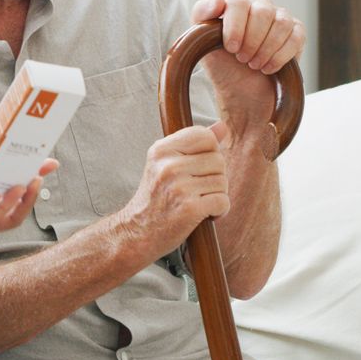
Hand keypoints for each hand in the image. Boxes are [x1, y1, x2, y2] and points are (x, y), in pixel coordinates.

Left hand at [0, 144, 55, 266]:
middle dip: (31, 177)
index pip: (0, 173)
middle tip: (46, 164)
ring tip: (33, 180)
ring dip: (23, 197)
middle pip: (10, 191)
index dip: (19, 164)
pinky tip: (13, 194)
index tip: (39, 151)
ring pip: (9, 212)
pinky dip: (4, 208)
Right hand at [118, 121, 232, 255]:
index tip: (198, 169)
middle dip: (215, 177)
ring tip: (199, 203)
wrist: (137, 233)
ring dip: (217, 195)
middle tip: (197, 191)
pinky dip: (220, 211)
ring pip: (223, 182)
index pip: (205, 136)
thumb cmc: (156, 198)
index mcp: (161, 150)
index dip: (210, 152)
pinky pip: (223, 201)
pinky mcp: (189, 208)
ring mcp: (178, 187)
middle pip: (218, 160)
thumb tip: (222, 126)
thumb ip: (195, 144)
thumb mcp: (167, 164)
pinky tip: (205, 215)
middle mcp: (168, 165)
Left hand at [190, 0, 305, 108]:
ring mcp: (280, 18)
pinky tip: (268, 68)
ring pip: (281, 23)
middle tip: (243, 59)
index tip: (231, 48)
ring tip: (255, 65)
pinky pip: (296, 37)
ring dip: (266, 49)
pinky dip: (281, 56)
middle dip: (252, 41)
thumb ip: (202, 13)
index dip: (235, 27)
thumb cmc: (222, 63)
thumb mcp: (201, 40)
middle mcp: (260, 6)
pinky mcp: (297, 33)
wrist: (242, 89)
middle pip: (262, 12)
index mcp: (237, 4)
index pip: (239, 3)